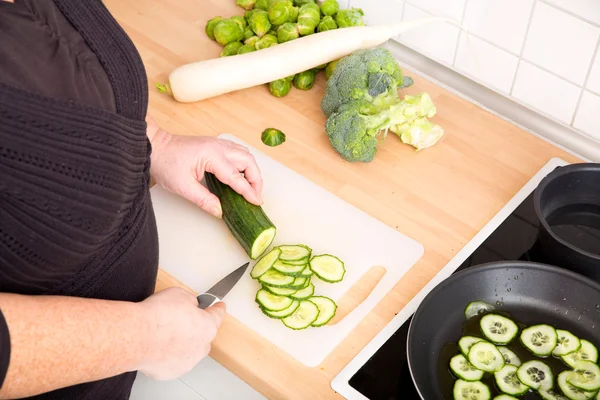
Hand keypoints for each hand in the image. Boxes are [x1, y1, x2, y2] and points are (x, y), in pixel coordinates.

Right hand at [136, 287, 225, 379]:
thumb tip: (190, 305)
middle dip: (196, 326)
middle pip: (204, 334)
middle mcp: (201, 346)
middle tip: (180, 318)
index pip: (218, 315)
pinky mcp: (171, 371)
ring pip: (189, 350)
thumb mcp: (180, 294)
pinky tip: (159, 345)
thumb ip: (190, 301)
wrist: (138, 336)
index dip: (217, 309)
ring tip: (165, 333)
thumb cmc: (158, 317)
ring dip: (182, 342)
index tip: (218, 307)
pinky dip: (169, 354)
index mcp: (207, 326)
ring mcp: (187, 361)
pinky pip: (174, 361)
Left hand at [147, 117, 262, 217]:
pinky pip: (238, 151)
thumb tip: (220, 212)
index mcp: (212, 156)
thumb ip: (204, 200)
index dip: (248, 191)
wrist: (155, 147)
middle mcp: (219, 147)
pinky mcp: (215, 144)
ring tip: (250, 187)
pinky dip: (244, 163)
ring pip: (245, 154)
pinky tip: (241, 175)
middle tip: (255, 196)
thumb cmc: (165, 163)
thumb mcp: (183, 187)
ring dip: (251, 170)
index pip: (236, 177)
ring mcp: (218, 143)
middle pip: (248, 161)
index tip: (257, 202)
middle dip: (256, 179)